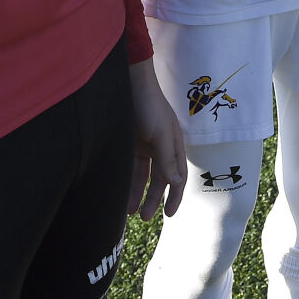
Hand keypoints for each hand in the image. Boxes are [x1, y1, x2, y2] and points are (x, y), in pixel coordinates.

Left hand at [128, 61, 185, 219]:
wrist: (129, 82)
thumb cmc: (149, 105)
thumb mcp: (161, 133)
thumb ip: (167, 159)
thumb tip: (176, 183)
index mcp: (174, 144)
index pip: (178, 176)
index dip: (175, 195)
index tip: (169, 215)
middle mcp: (161, 147)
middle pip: (159, 179)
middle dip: (154, 199)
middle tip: (145, 217)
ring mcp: (144, 145)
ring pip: (143, 176)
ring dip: (138, 193)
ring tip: (129, 211)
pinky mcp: (129, 143)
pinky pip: (129, 167)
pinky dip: (127, 181)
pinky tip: (121, 192)